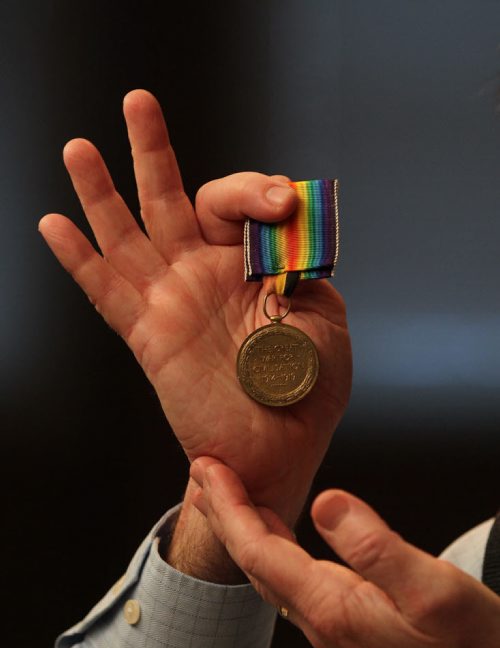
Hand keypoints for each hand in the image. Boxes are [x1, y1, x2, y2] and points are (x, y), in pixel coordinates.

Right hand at [39, 89, 350, 524]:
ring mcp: (173, 301)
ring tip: (78, 147)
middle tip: (139, 101)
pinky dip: (78, 259)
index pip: (236, 203)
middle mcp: (206, 274)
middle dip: (154, 151)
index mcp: (251, 265)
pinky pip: (106, 291)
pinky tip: (54, 223)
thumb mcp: (323, 318)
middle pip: (173, 199)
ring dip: (102, 191)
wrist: (280, 449)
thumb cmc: (310, 388)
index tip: (279, 203)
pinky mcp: (148, 336)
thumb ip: (299, 268)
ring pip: (128, 235)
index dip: (252, 191)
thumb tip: (279, 227)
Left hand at [191, 459, 499, 647]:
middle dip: (224, 513)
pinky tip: (275, 533)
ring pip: (268, 569)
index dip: (228, 506)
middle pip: (252, 559)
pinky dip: (270, 544)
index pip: (256, 549)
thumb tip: (326, 502)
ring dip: (244, 528)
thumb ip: (376, 548)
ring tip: (228, 496)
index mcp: (331, 605)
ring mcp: (332, 625)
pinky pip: (289, 577)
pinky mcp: (347, 624)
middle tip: (205, 473)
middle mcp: (320, 618)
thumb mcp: (432, 591)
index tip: (209, 467)